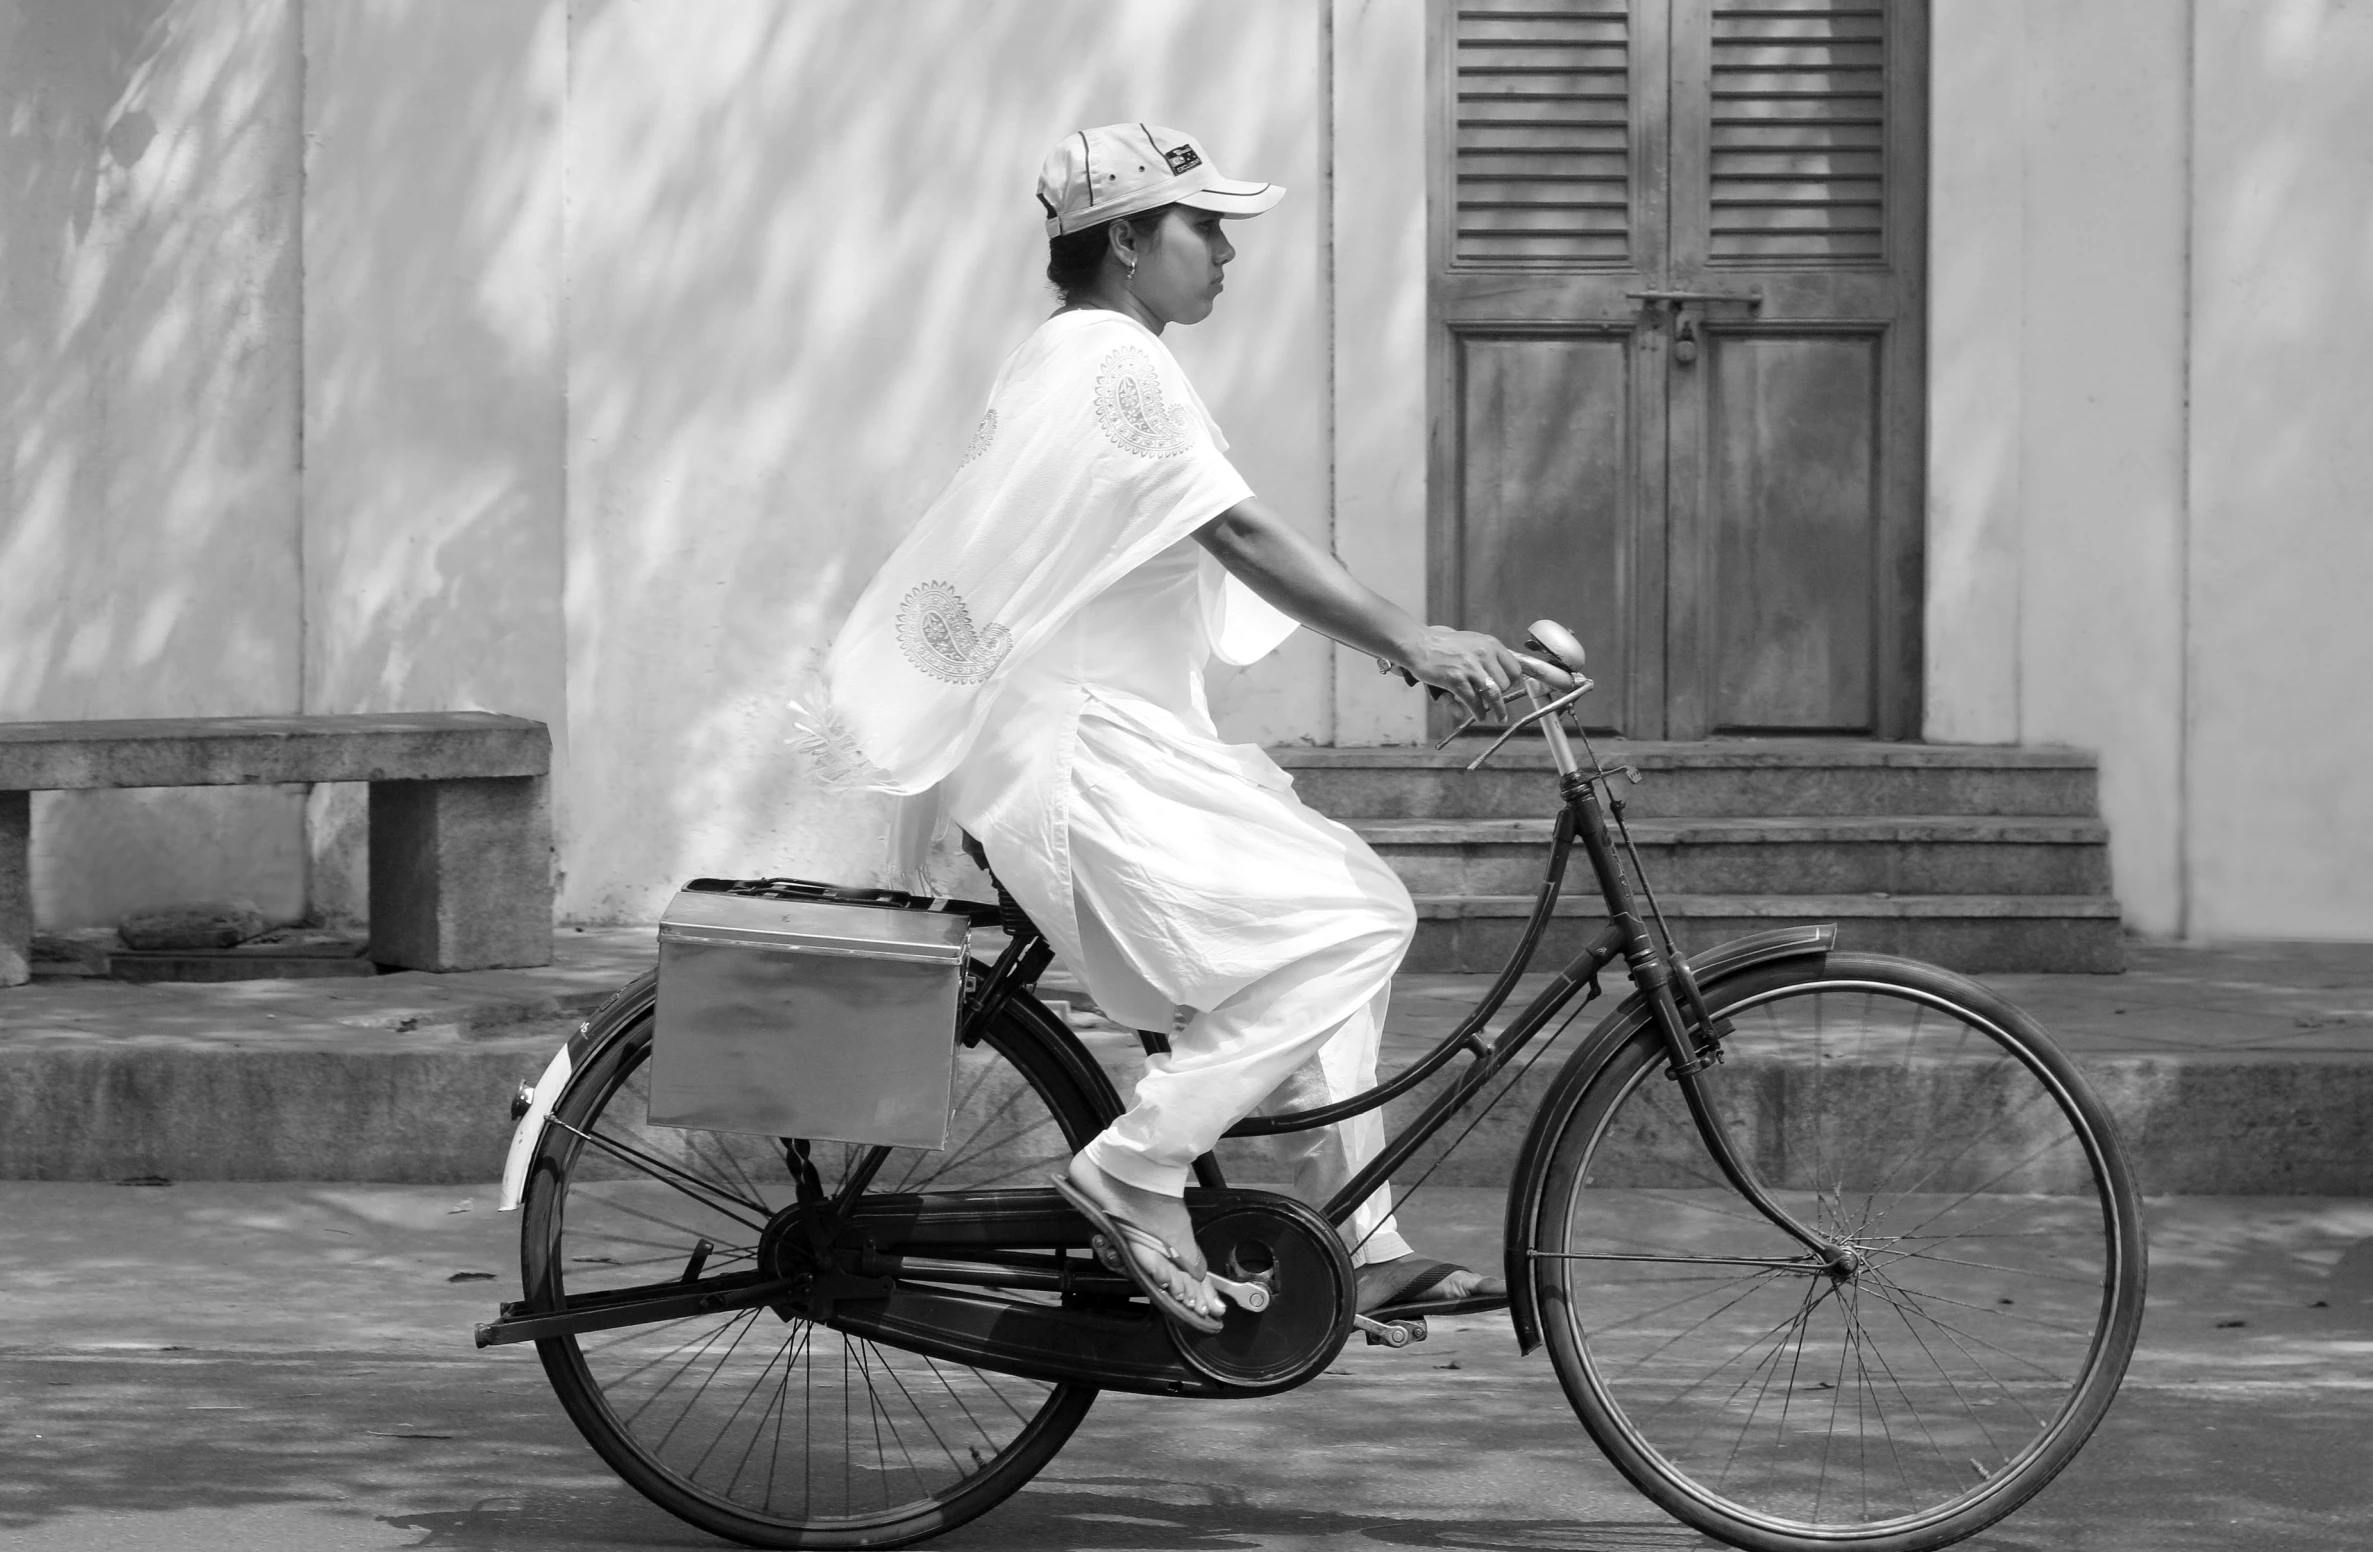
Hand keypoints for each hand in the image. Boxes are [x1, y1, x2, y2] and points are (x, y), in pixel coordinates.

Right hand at [1402, 625, 1532, 721]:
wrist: (1419, 644)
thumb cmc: (1444, 645)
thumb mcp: (1471, 644)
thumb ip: (1487, 659)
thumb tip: (1498, 684)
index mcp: (1490, 644)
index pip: (1514, 668)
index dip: (1511, 681)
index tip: (1507, 688)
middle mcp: (1483, 653)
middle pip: (1505, 684)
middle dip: (1502, 695)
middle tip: (1494, 701)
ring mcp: (1469, 666)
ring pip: (1494, 694)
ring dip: (1498, 710)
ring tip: (1499, 717)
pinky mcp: (1455, 678)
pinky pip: (1473, 701)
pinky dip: (1478, 712)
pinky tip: (1479, 716)